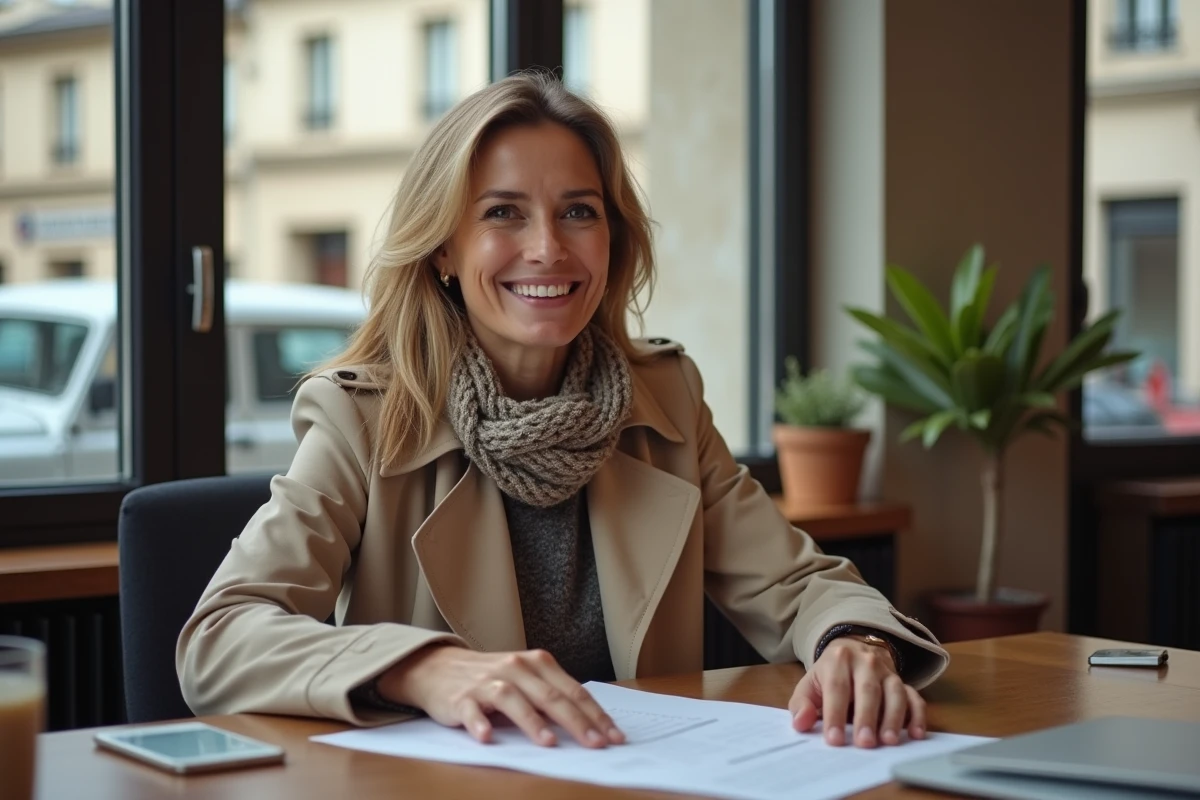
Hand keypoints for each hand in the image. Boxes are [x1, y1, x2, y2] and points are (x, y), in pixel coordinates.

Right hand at [377, 645, 624, 747]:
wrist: (440, 668)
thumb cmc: (492, 678)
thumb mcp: (526, 679)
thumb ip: (552, 695)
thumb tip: (590, 724)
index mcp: (537, 664)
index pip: (574, 692)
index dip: (596, 715)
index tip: (615, 737)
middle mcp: (516, 669)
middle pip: (551, 696)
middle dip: (577, 722)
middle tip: (596, 744)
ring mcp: (487, 682)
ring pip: (514, 699)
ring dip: (532, 722)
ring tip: (549, 742)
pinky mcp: (461, 698)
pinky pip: (471, 712)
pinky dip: (479, 723)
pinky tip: (487, 737)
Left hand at [788, 637, 925, 747]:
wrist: (853, 650)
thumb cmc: (829, 675)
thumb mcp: (810, 684)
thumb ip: (802, 704)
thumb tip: (801, 723)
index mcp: (838, 660)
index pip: (837, 688)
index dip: (835, 715)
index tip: (835, 740)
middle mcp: (866, 663)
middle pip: (868, 690)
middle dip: (867, 718)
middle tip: (865, 744)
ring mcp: (888, 672)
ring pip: (894, 693)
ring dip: (893, 718)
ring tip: (888, 741)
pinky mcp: (904, 683)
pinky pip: (915, 697)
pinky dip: (918, 716)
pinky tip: (916, 734)